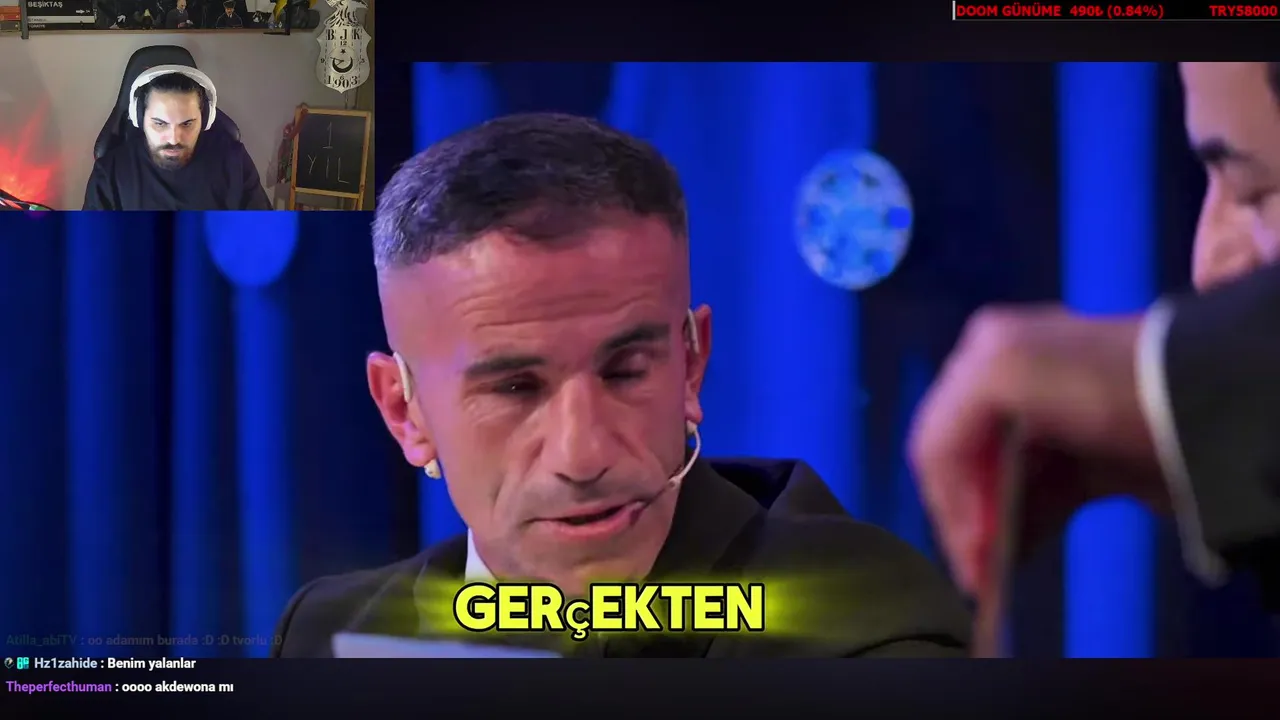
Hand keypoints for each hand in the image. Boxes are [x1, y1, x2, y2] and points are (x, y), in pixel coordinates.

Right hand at [907, 305, 1169, 595]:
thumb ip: (948, 429)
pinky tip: (1020, 551)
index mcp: (988, 357)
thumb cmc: (1094, 384)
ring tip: (995, 569)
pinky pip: (1038, 498)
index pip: (936, 439)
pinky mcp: (1086, 461)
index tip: (964, 547)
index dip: (943, 495)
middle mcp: (1011, 388)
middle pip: (964, 464)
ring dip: (994, 526)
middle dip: (966, 515)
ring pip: (998, 487)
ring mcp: (1052, 426)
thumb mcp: (1000, 374)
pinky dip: (1026, 525)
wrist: (1202, 399)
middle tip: (975, 569)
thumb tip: (954, 508)